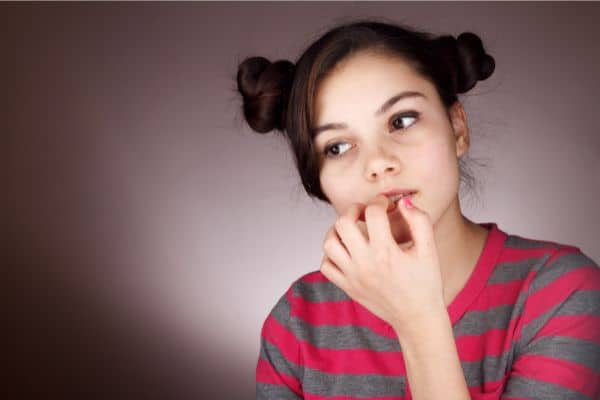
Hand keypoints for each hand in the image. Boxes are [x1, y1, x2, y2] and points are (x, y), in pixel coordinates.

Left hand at [320, 194, 445, 337]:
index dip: (379, 202)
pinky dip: (331, 254)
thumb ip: (419, 221)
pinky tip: (347, 251)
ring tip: (351, 229)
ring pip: (329, 244)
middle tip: (364, 212)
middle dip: (353, 210)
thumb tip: (402, 202)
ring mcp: (352, 276)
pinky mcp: (347, 287)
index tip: (385, 205)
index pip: (372, 213)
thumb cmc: (425, 284)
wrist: (417, 318)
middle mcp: (364, 264)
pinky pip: (326, 266)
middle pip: (342, 224)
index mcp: (385, 252)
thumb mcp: (429, 250)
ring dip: (337, 231)